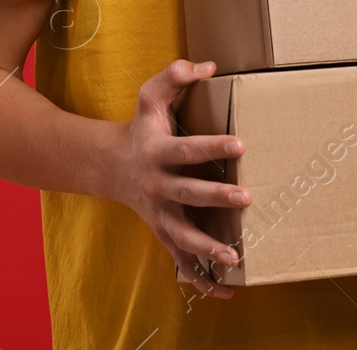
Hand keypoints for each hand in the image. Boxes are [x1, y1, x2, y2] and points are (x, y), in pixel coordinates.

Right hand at [106, 58, 252, 298]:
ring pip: (182, 235)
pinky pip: (180, 261)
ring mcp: (158, 214)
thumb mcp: (150, 97)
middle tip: (247, 196)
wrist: (109, 166)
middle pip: (187, 194)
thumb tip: (208, 64)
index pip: (186, 149)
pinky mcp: (162, 234)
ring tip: (235, 256)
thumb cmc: (141, 128)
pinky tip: (225, 291)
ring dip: (207, 247)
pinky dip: (200, 280)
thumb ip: (174, 76)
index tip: (240, 142)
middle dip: (216, 196)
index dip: (212, 145)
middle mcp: (156, 186)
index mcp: (156, 152)